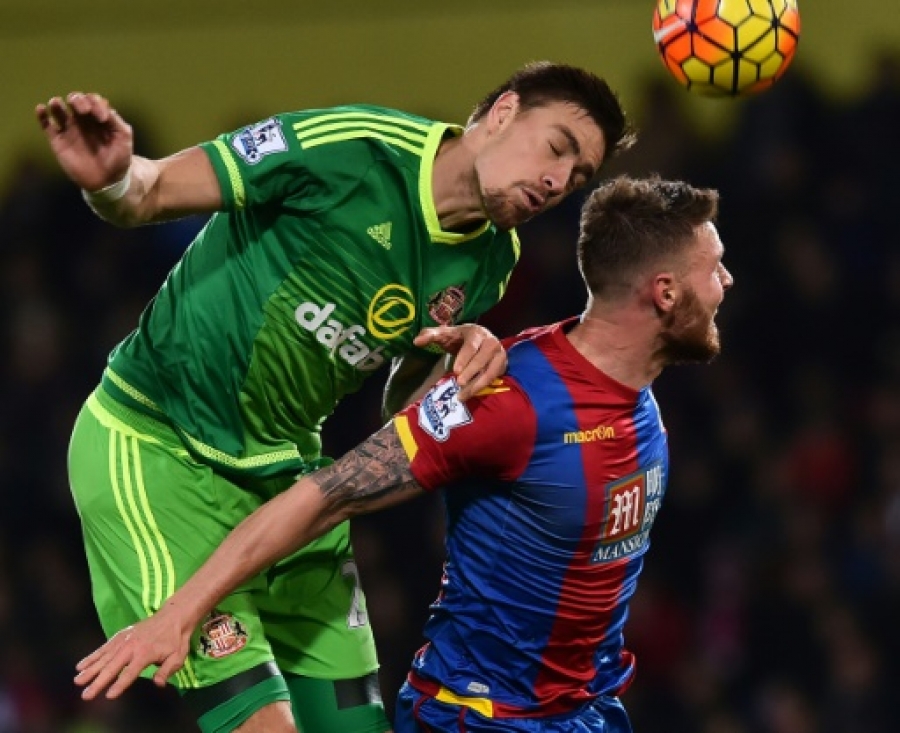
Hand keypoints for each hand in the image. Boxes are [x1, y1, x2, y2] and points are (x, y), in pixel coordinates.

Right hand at [36, 92, 132, 191]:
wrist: (107, 182)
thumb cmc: (119, 159)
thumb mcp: (124, 138)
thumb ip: (115, 121)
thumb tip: (102, 108)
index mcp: (98, 118)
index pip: (93, 100)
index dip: (95, 103)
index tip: (102, 118)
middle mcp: (83, 121)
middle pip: (75, 100)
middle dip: (77, 100)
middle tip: (83, 111)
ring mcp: (70, 130)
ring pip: (58, 109)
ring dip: (56, 103)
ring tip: (57, 104)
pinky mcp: (58, 141)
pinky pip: (46, 124)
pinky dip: (41, 115)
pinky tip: (42, 109)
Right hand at [74, 611, 189, 699]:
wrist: (173, 616)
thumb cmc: (176, 639)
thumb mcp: (178, 656)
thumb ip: (167, 670)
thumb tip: (158, 683)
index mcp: (145, 653)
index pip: (131, 672)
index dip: (120, 684)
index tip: (109, 695)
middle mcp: (131, 646)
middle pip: (112, 666)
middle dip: (98, 681)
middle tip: (86, 695)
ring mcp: (124, 639)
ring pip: (104, 657)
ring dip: (90, 670)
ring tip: (78, 681)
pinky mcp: (120, 635)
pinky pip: (104, 647)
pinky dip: (92, 656)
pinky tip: (81, 665)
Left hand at [414, 324, 506, 399]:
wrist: (478, 339)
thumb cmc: (458, 338)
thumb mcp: (445, 334)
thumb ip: (430, 335)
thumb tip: (416, 341)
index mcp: (476, 332)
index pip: (471, 346)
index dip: (464, 358)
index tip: (455, 371)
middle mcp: (491, 342)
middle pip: (482, 359)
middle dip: (471, 373)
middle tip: (459, 384)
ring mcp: (499, 354)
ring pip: (490, 371)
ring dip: (477, 384)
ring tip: (463, 395)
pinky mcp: (502, 365)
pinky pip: (494, 377)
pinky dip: (483, 387)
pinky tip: (471, 394)